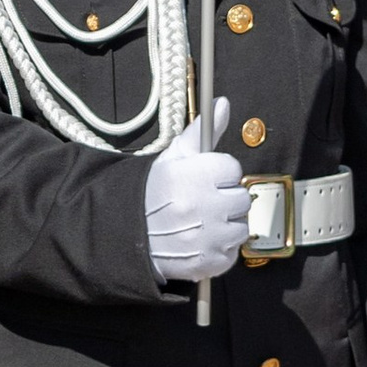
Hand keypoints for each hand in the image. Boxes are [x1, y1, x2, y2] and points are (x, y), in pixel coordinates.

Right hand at [144, 99, 252, 285]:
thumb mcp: (172, 158)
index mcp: (195, 176)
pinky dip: (220, 249)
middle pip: (240, 197)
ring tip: (200, 223)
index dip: (217, 173)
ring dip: (225, 225)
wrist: (125, 236)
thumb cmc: (151, 195)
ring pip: (241, 225)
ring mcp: (209, 237)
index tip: (201, 180)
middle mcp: (205, 207)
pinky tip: (200, 241)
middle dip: (224, 198)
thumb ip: (202, 132)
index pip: (231, 168)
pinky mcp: (211, 262)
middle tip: (200, 202)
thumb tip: (223, 104)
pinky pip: (233, 252)